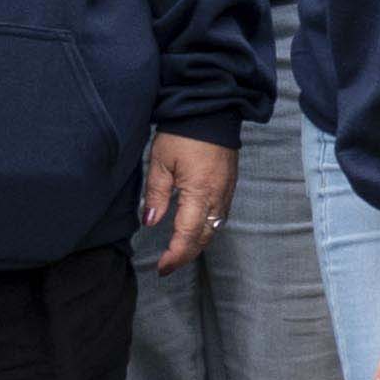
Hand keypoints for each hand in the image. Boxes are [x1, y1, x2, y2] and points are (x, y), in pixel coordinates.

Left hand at [137, 131, 235, 269]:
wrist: (212, 112)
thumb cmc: (183, 134)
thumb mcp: (160, 163)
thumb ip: (156, 195)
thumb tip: (150, 222)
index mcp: (199, 193)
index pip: (187, 234)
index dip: (174, 255)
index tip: (161, 268)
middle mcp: (217, 197)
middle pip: (204, 238)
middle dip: (186, 255)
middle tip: (167, 265)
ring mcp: (226, 192)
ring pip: (214, 229)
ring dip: (197, 244)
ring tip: (179, 251)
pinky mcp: (229, 186)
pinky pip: (220, 216)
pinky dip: (207, 230)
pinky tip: (195, 230)